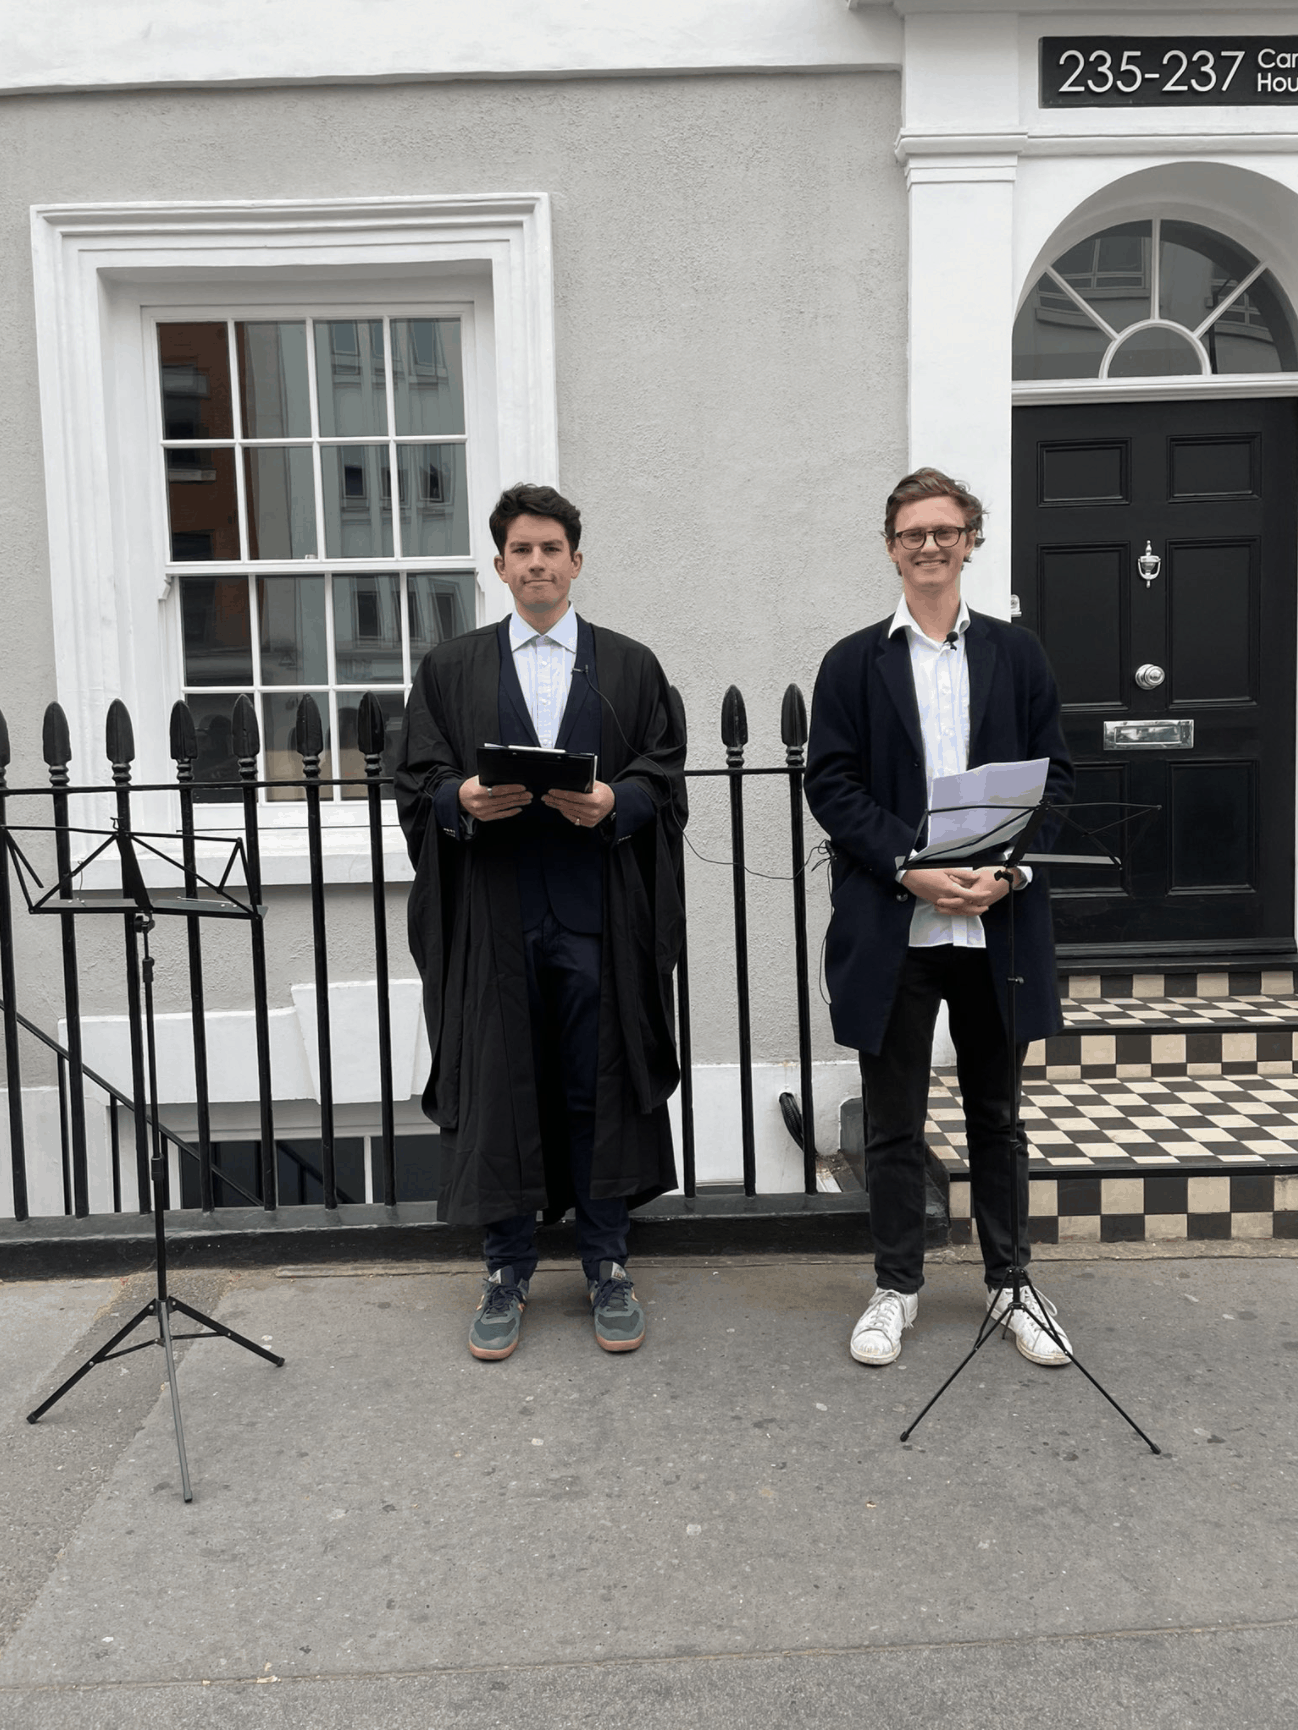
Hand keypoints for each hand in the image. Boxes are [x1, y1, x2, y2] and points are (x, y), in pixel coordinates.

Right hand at [459, 776, 530, 820]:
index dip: (512, 789)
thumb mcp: (478, 779)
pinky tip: (519, 808)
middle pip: (504, 799)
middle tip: (529, 794)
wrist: (459, 798)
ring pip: (504, 807)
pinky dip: (511, 812)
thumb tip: (509, 777)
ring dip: (518, 803)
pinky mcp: (485, 818)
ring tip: (527, 800)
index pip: (499, 790)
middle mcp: (481, 803)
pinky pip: (501, 815)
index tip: (523, 787)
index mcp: (478, 791)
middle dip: (519, 796)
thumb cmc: (470, 787)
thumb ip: (491, 779)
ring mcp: (483, 812)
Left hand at [543, 781, 615, 828]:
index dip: (560, 794)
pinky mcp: (588, 823)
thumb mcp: (595, 784)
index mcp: (594, 800)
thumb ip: (582, 784)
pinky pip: (572, 818)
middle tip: (546, 797)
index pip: (573, 796)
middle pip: (568, 805)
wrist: (613, 803)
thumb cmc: (603, 792)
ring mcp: (590, 819)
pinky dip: (564, 812)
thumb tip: (565, 783)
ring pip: (568, 812)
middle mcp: (592, 811)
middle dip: (555, 800)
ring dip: (557, 806)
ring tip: (550, 801)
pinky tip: (559, 807)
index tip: (551, 791)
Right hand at [901, 866, 1015, 914]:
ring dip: (969, 912)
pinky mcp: (936, 903)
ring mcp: (941, 902)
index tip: (987, 894)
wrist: (911, 876)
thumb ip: (962, 874)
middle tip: (986, 906)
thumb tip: (975, 877)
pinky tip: (962, 910)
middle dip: (977, 907)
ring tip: (977, 910)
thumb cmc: (926, 871)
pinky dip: (958, 912)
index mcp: (950, 887)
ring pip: (958, 911)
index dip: (980, 895)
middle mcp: (946, 897)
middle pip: (966, 906)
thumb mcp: (946, 868)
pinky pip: (950, 911)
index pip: (969, 895)